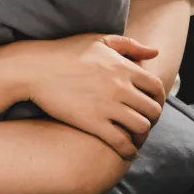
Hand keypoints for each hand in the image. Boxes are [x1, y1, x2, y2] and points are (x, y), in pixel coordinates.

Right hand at [12, 34, 165, 159]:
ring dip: (142, 134)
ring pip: (141, 127)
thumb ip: (129, 45)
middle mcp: (120, 87)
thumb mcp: (98, 40)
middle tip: (144, 121)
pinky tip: (127, 152)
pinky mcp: (93, 123)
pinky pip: (121, 142)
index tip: (151, 104)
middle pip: (153, 109)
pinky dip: (129, 150)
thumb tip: (155, 52)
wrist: (34, 69)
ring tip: (135, 136)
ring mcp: (107, 106)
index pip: (156, 87)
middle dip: (152, 118)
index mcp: (123, 67)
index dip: (158, 98)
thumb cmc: (65, 52)